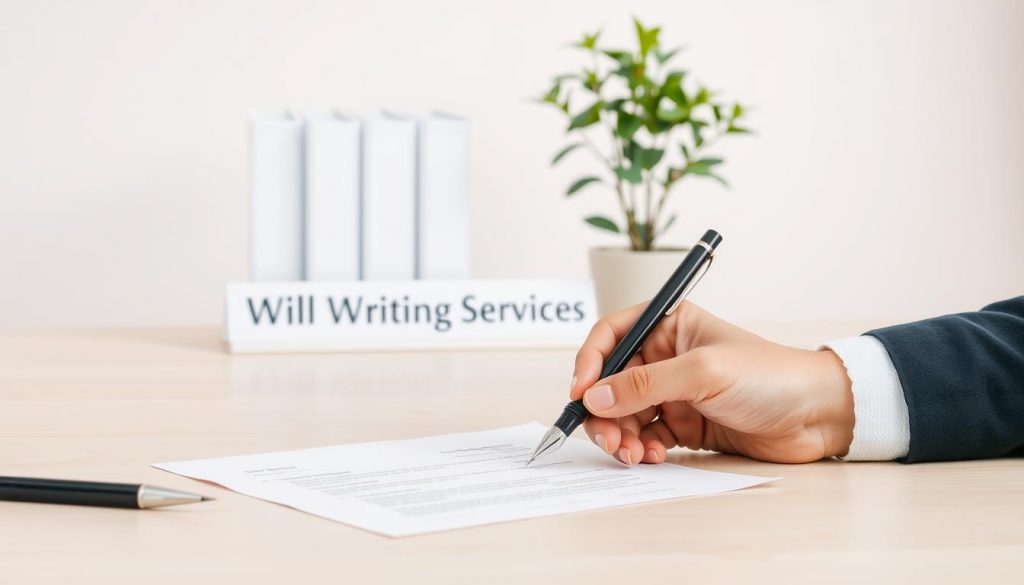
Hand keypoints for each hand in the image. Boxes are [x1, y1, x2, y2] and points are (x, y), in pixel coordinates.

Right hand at [570, 302, 854, 464]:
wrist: (817, 414)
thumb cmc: (770, 376)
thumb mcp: (702, 372)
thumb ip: (644, 385)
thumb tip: (593, 397)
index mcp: (669, 326)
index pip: (611, 337)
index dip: (590, 363)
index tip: (580, 393)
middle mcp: (667, 357)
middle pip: (612, 382)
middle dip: (603, 412)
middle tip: (608, 440)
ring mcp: (675, 392)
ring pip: (626, 414)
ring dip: (621, 436)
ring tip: (632, 455)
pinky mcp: (686, 424)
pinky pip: (648, 437)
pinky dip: (643, 449)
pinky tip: (653, 457)